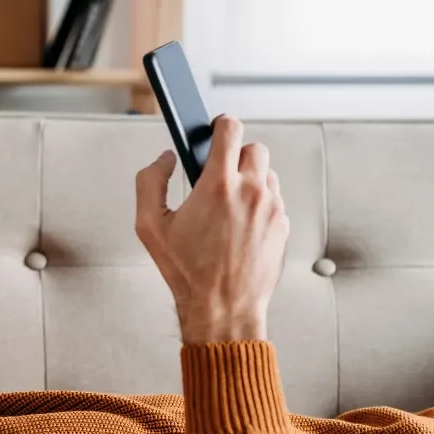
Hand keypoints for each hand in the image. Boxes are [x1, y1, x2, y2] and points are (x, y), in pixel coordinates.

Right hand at [134, 115, 288, 343]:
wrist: (223, 307)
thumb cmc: (188, 272)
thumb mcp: (150, 226)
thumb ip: (150, 182)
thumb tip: (164, 160)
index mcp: (218, 185)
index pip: (230, 129)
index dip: (221, 125)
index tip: (216, 130)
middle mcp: (251, 192)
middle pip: (254, 147)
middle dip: (236, 155)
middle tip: (219, 173)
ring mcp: (272, 208)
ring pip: (267, 174)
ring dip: (250, 180)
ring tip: (229, 203)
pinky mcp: (283, 225)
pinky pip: (275, 200)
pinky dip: (260, 203)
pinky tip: (241, 223)